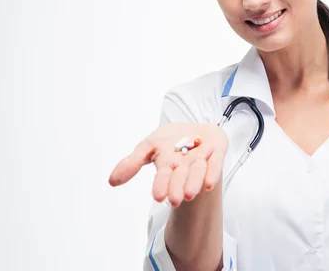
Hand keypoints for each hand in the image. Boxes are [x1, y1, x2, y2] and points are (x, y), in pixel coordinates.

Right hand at [108, 123, 228, 206]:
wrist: (195, 129)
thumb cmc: (170, 140)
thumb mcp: (148, 145)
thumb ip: (132, 162)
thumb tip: (111, 181)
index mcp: (168, 166)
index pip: (163, 177)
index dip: (161, 185)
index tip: (159, 196)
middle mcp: (185, 167)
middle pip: (181, 178)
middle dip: (177, 188)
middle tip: (175, 200)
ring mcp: (201, 159)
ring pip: (198, 173)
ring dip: (194, 182)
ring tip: (190, 194)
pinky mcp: (216, 151)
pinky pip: (216, 163)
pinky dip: (212, 172)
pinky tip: (209, 184)